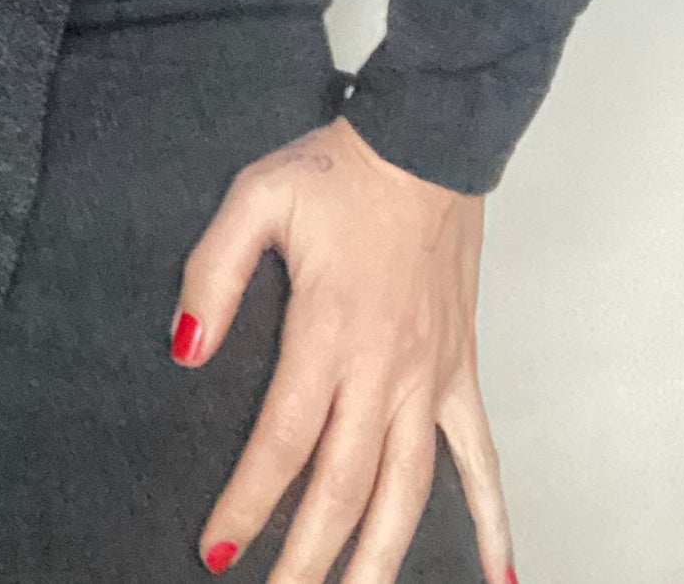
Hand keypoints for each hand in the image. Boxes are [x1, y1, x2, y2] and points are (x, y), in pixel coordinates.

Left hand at [168, 115, 515, 583]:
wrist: (425, 144)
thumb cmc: (339, 170)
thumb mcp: (255, 197)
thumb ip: (212, 273)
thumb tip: (186, 351)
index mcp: (327, 333)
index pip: (282, 444)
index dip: (247, 504)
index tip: (217, 549)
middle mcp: (382, 370)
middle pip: (342, 488)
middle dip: (306, 558)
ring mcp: (428, 377)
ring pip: (407, 493)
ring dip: (379, 560)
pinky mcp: (459, 372)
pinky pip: (481, 459)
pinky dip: (495, 522)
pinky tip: (497, 578)